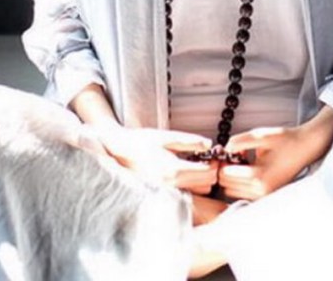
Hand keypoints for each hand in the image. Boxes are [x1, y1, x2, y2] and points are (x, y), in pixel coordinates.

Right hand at [95, 124, 218, 192]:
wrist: (118, 151)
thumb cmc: (140, 142)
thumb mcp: (166, 136)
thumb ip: (189, 140)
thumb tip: (208, 144)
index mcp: (174, 170)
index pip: (208, 174)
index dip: (214, 164)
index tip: (211, 155)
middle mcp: (171, 186)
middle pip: (206, 186)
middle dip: (208, 172)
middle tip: (203, 159)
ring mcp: (166, 194)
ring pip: (197, 194)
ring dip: (200, 181)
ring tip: (191, 166)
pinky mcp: (161, 196)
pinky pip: (184, 195)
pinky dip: (189, 187)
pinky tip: (182, 174)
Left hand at [217, 106, 332, 200]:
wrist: (306, 147)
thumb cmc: (286, 140)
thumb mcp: (260, 135)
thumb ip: (239, 141)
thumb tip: (226, 148)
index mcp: (259, 177)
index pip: (226, 175)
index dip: (222, 161)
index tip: (225, 151)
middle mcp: (261, 191)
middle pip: (226, 186)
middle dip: (226, 169)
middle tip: (233, 154)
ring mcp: (265, 195)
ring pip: (233, 191)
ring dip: (233, 177)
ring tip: (243, 160)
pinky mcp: (267, 195)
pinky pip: (244, 192)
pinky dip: (241, 181)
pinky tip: (250, 167)